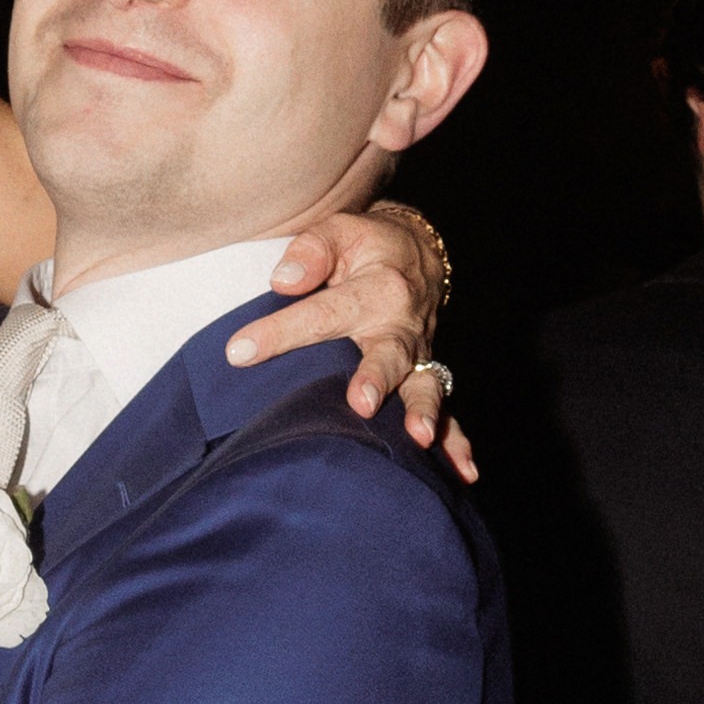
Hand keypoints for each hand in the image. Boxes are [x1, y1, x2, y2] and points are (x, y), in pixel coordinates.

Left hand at [228, 197, 480, 474]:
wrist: (416, 254)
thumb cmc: (364, 247)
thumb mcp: (338, 231)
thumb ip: (311, 250)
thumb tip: (283, 281)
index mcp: (377, 286)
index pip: (323, 312)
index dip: (281, 332)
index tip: (240, 351)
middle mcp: (401, 324)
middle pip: (388, 354)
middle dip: (376, 378)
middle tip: (360, 403)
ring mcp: (418, 354)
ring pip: (424, 384)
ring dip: (423, 411)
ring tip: (419, 437)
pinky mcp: (426, 376)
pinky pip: (448, 410)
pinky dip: (457, 442)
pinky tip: (463, 472)